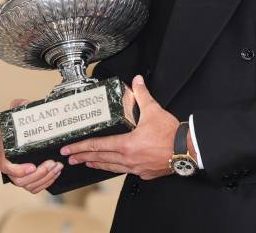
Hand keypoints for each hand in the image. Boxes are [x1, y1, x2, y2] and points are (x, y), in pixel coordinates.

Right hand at [0, 98, 62, 193]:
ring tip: (58, 166)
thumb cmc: (21, 122)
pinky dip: (46, 182)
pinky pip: (35, 186)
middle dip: (38, 174)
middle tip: (52, 163)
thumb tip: (23, 103)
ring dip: (45, 178)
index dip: (17, 170)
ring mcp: (19, 172)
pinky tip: (56, 173)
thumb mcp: (19, 111)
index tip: (32, 167)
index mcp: (5, 150)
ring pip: (28, 185)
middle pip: (19, 179)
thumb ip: (19, 106)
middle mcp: (10, 163)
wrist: (27, 128)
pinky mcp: (28, 177)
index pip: (5, 166)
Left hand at [60, 75, 178, 180]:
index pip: (98, 146)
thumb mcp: (153, 111)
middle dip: (83, 157)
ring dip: (96, 164)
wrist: (186, 150)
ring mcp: (136, 168)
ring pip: (111, 167)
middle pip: (100, 159)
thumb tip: (137, 82)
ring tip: (86, 164)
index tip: (68, 149)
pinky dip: (114, 168)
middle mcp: (128, 159)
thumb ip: (142, 95)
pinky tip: (112, 166)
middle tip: (70, 158)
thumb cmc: (170, 134)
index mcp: (127, 144)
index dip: (81, 147)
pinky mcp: (144, 173)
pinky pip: (124, 171)